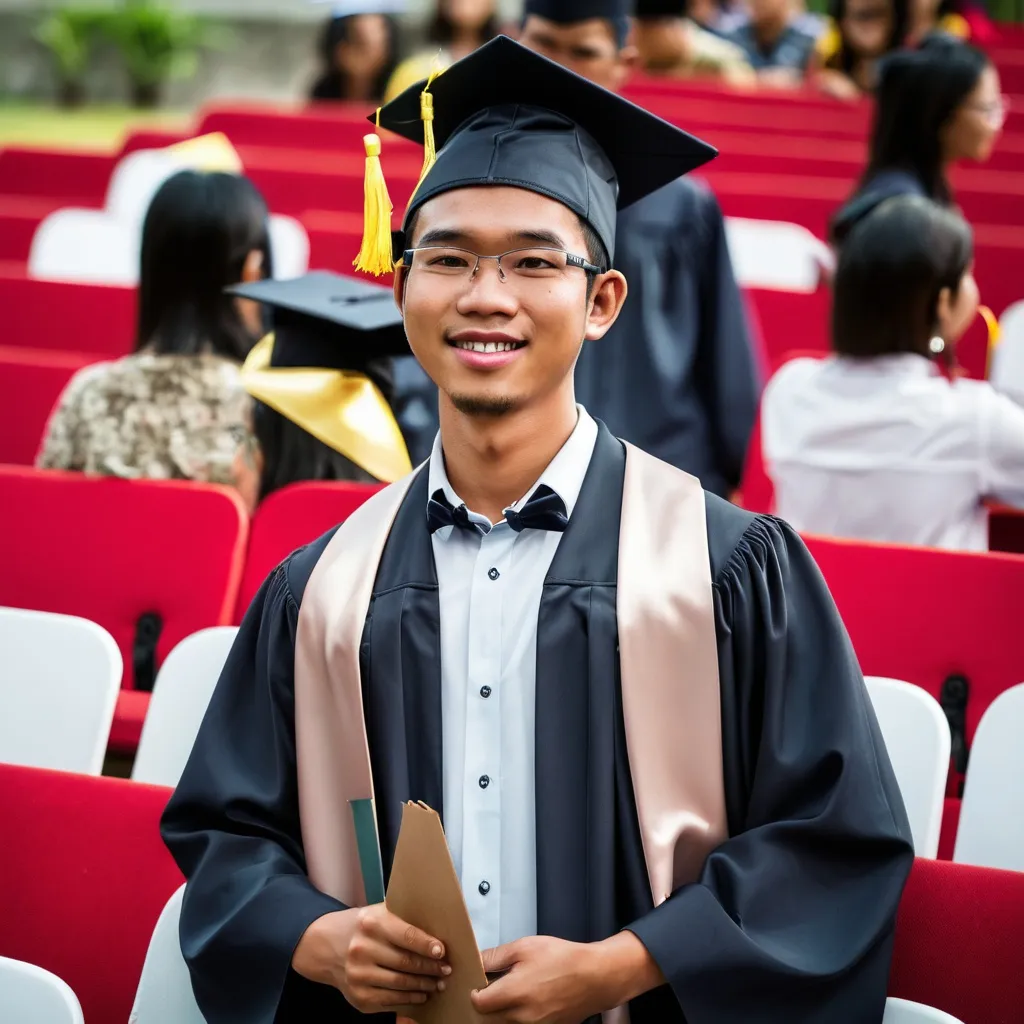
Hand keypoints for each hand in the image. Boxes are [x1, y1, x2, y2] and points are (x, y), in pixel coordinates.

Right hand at [292, 905, 450, 1013]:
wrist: (325, 946)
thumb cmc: (360, 927)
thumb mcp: (376, 912)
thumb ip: (401, 918)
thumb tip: (437, 927)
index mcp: (371, 923)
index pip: (406, 936)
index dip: (427, 945)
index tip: (442, 951)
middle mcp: (363, 949)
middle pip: (406, 962)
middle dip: (430, 968)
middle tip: (447, 969)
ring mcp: (359, 975)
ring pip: (400, 983)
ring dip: (423, 984)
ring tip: (438, 982)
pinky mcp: (358, 996)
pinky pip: (390, 1000)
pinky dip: (409, 998)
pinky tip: (421, 994)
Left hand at [470, 931, 662, 1022]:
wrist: (596, 977)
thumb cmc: (564, 959)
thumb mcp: (525, 946)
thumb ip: (496, 956)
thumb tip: (478, 961)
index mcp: (513, 994)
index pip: (478, 1003)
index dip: (475, 991)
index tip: (479, 983)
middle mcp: (522, 1017)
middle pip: (490, 1017)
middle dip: (489, 1002)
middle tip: (496, 985)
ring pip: (506, 1022)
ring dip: (504, 1009)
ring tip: (516, 989)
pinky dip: (522, 1014)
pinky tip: (531, 997)